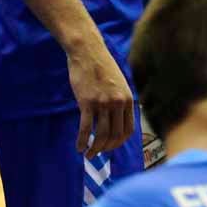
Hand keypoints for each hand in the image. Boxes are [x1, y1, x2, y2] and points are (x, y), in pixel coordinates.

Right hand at [66, 39, 134, 158]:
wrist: (88, 52)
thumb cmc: (102, 67)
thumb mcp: (119, 84)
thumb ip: (120, 101)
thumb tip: (117, 120)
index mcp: (128, 100)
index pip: (128, 130)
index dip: (119, 143)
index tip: (110, 147)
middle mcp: (118, 103)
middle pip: (114, 135)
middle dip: (106, 148)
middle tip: (97, 153)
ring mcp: (103, 103)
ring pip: (101, 135)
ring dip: (94, 148)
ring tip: (88, 154)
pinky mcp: (87, 102)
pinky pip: (86, 128)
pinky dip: (82, 141)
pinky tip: (78, 147)